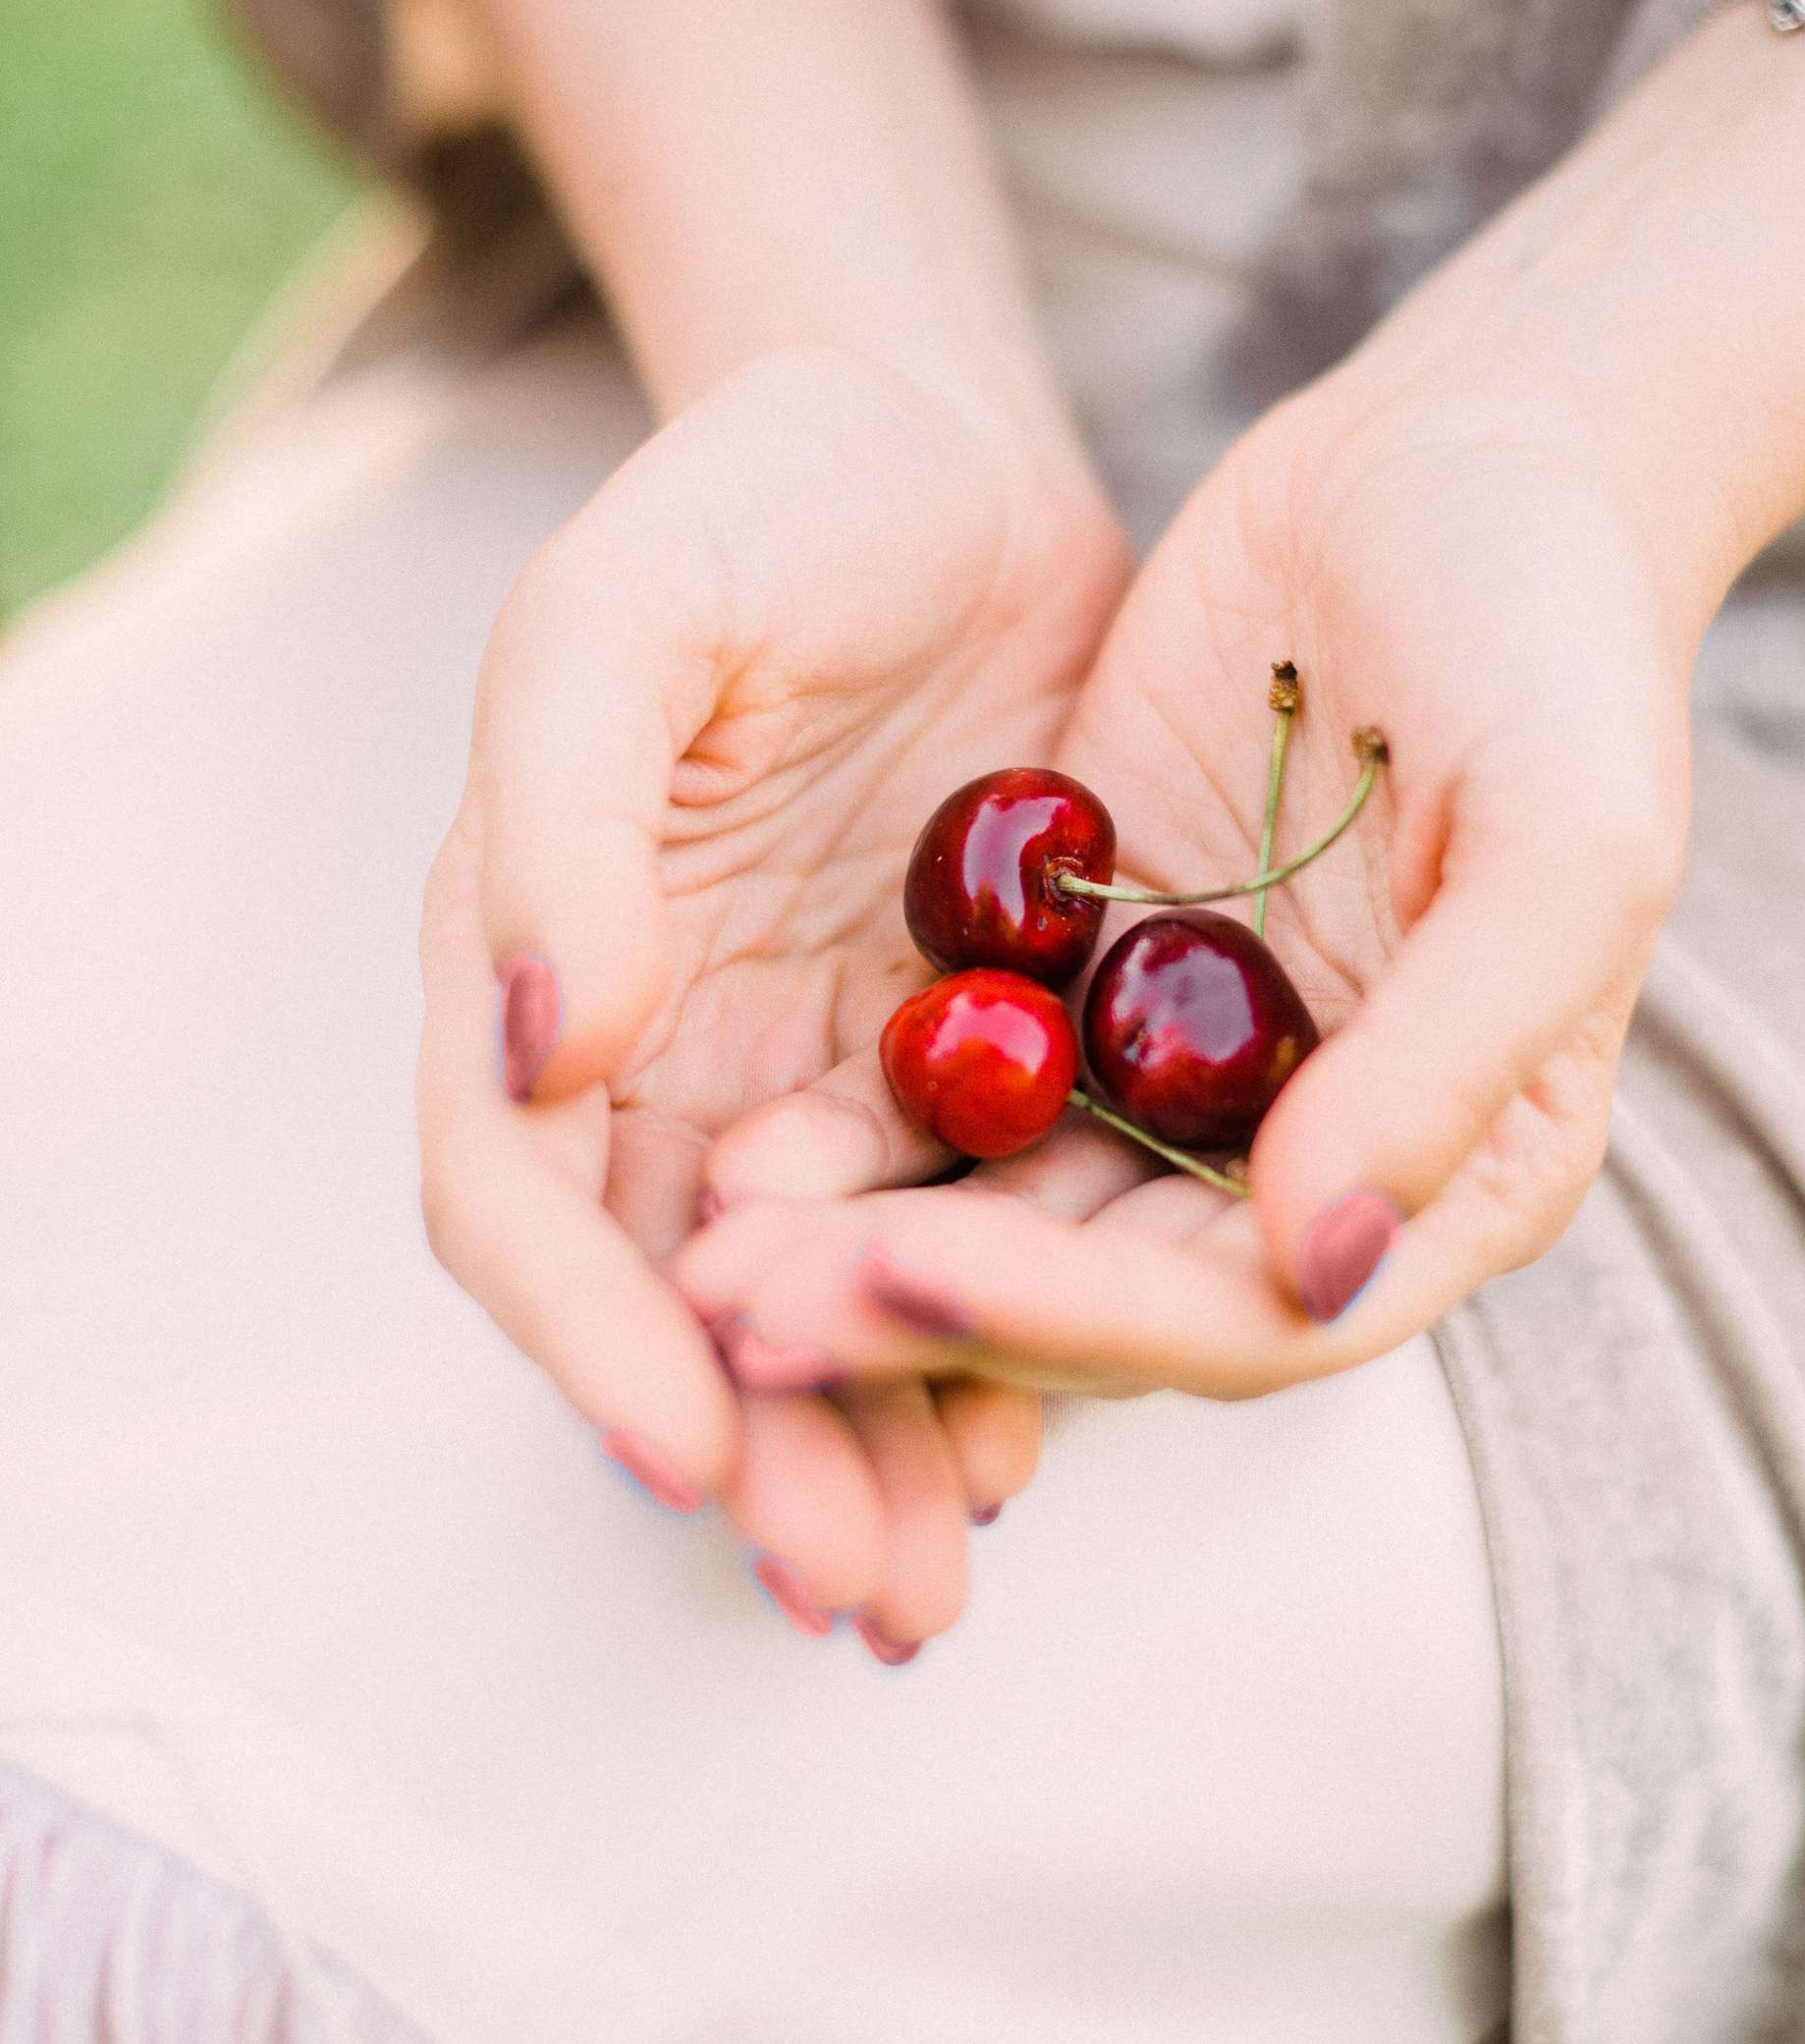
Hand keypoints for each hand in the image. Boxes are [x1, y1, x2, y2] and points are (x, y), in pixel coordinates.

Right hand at [418, 343, 1126, 1635]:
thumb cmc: (761, 498)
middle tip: (853, 1590)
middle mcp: (658, 1044)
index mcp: (537, 958)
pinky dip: (988, 1337)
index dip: (589, 1335)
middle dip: (755, 1453)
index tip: (685, 1449)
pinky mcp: (952, 1054)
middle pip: (678, 1297)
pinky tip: (1047, 1432)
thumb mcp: (631, 609)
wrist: (939, 453)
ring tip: (945, 1576)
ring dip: (872, 1444)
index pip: (519, 1192)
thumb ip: (564, 813)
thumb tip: (540, 1047)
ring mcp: (807, 1062)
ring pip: (822, 1299)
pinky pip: (958, 1226)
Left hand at [671, 328, 1696, 1394]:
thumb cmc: (1555, 639)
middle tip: (736, 1311)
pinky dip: (862, 1116)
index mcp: (1457, 1169)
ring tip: (705, 1254)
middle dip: (927, 1309)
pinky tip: (739, 1130)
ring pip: (1012, 1201)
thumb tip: (1312, 1261)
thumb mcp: (1565, 840)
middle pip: (1105, 1290)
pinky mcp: (1089, 964)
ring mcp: (1188, 1061)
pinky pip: (965, 1070)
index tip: (901, 1272)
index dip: (1076, 1320)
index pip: (1252, 1312)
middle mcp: (1314, 1150)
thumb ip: (1451, 1061)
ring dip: (864, 1241)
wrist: (1459, 453)